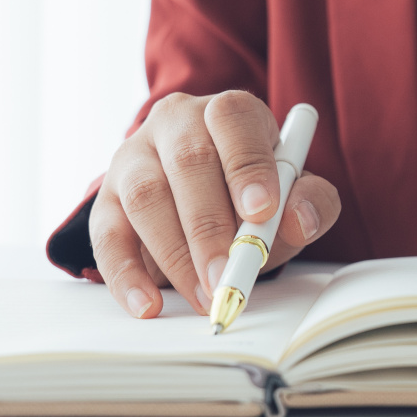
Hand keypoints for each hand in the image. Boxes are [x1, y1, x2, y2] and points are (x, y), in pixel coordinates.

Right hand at [89, 91, 340, 317]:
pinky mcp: (106, 197)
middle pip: (188, 164)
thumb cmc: (254, 193)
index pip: (232, 119)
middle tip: (230, 275)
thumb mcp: (293, 194)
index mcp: (228, 113)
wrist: (206, 200)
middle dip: (211, 227)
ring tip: (204, 295)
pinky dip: (125, 273)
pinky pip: (106, 234)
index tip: (262, 211)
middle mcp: (176, 123)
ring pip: (145, 197)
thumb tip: (301, 218)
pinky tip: (146, 304)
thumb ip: (310, 201)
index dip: (247, 164)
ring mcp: (134, 157)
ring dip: (175, 254)